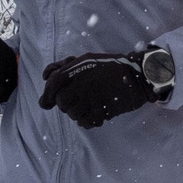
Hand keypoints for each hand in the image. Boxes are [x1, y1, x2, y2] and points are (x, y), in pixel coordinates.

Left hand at [40, 49, 165, 127]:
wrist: (137, 76)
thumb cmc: (110, 67)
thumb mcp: (86, 60)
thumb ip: (65, 67)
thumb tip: (46, 76)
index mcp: (78, 69)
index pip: (53, 83)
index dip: (47, 94)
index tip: (46, 103)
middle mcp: (83, 83)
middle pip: (62, 101)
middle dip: (64, 104)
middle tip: (72, 103)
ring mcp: (93, 98)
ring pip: (73, 114)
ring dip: (76, 113)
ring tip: (85, 108)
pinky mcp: (104, 110)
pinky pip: (87, 122)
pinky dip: (86, 121)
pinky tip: (92, 116)